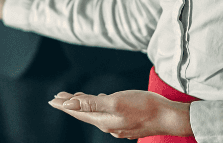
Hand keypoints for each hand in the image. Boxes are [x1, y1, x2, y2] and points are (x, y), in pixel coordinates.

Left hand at [48, 90, 191, 139]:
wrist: (169, 117)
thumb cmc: (144, 107)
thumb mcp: (115, 102)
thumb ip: (91, 104)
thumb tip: (69, 104)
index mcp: (103, 121)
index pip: (78, 112)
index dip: (65, 105)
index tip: (52, 99)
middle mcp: (109, 126)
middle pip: (85, 114)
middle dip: (71, 105)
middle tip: (58, 97)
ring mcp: (119, 125)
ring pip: (96, 114)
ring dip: (84, 105)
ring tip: (75, 98)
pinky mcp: (127, 122)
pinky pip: (107, 114)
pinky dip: (98, 107)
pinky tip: (101, 102)